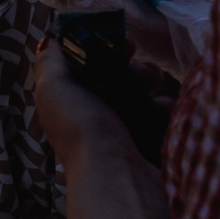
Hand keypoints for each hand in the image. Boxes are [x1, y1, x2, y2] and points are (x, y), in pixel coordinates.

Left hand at [34, 39, 173, 218]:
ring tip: (159, 87)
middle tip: (146, 69)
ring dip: (154, 85)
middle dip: (136, 67)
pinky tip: (169, 109)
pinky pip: (164, 117)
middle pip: (121, 79)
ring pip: (145, 95)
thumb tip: (50, 40)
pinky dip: (169, 109)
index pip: (88, 68)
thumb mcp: (54, 89)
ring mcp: (126, 133)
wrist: (119, 179)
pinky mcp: (152, 145)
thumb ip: (51, 63)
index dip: (105, 49)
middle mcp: (96, 117)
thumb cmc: (83, 129)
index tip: (124, 40)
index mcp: (70, 102)